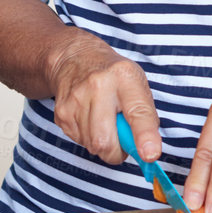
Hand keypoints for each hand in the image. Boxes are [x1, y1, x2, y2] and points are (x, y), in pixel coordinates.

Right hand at [46, 30, 159, 164]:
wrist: (75, 58)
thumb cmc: (113, 76)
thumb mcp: (137, 84)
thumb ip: (145, 116)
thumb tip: (149, 151)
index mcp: (124, 76)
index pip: (138, 111)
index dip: (144, 136)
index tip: (150, 154)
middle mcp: (98, 86)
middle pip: (105, 141)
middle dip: (117, 152)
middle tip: (122, 140)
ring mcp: (76, 99)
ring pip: (92, 145)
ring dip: (103, 144)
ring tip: (105, 121)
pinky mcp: (61, 113)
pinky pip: (80, 141)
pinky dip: (89, 138)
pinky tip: (90, 118)